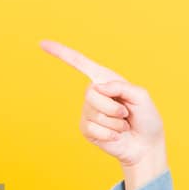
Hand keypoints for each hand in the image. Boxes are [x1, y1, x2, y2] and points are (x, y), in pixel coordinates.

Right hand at [40, 38, 167, 180]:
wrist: (145, 145)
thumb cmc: (146, 119)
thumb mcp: (142, 96)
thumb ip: (123, 87)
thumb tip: (99, 87)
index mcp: (105, 80)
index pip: (80, 63)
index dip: (61, 53)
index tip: (42, 44)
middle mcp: (94, 94)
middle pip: (91, 93)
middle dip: (113, 107)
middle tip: (125, 113)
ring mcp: (88, 112)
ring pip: (95, 113)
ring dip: (115, 122)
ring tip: (123, 125)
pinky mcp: (86, 129)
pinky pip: (93, 129)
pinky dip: (110, 134)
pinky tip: (116, 135)